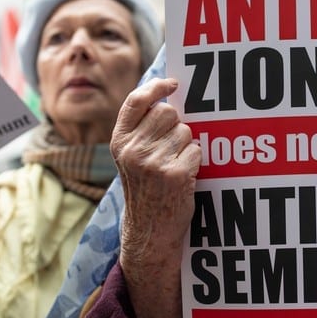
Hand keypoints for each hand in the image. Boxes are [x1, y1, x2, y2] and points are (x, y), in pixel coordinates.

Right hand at [110, 77, 200, 317]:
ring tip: (175, 167)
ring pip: (185, 131)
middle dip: (177, 126)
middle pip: (168, 113)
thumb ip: (141, 131)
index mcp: (119, 142)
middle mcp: (132, 149)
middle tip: (171, 150)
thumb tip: (168, 98)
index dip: (156, 88)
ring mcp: (152, 162)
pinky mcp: (174, 174)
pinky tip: (184, 178)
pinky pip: (197, 150)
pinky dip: (195, 161)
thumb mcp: (131, 159)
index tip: (172, 84)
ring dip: (187, 145)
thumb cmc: (145, 191)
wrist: (148, 232)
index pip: (136, 101)